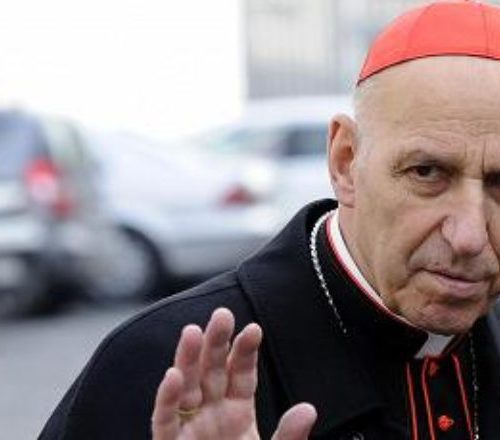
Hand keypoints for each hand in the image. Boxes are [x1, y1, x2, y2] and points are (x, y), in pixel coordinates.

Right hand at [152, 308, 316, 438]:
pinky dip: (166, 400)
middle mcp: (212, 414)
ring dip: (187, 360)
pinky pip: (165, 421)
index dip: (245, 352)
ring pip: (187, 387)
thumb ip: (289, 439)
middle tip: (221, 314)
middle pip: (212, 372)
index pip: (241, 374)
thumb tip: (308, 408)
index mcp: (238, 413)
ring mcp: (191, 428)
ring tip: (192, 331)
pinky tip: (173, 375)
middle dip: (216, 343)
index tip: (254, 329)